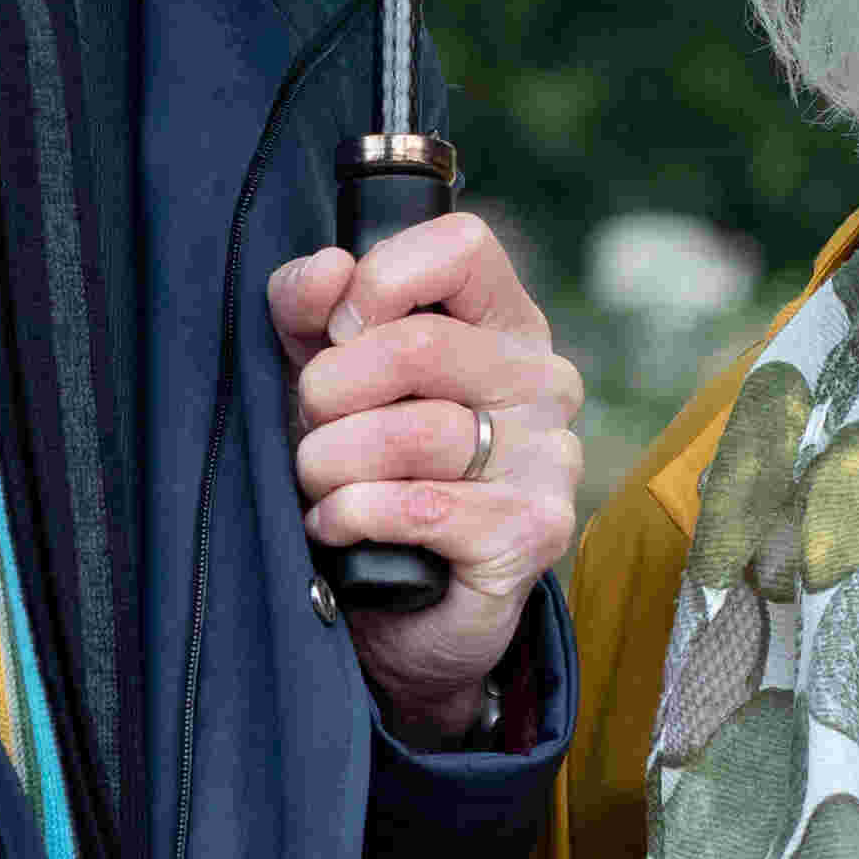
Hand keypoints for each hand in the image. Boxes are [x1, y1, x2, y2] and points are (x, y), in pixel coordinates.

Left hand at [268, 208, 582, 741]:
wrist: (399, 611)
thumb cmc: (366, 474)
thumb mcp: (324, 376)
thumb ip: (309, 310)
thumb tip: (326, 270)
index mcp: (502, 323)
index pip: (462, 247)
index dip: (377, 282)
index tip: (333, 333)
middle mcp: (542, 381)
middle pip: (417, 346)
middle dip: (328, 393)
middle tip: (308, 430)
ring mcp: (551, 457)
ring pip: (411, 432)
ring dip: (331, 464)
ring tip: (319, 486)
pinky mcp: (534, 531)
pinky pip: (418, 507)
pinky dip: (352, 516)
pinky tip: (337, 528)